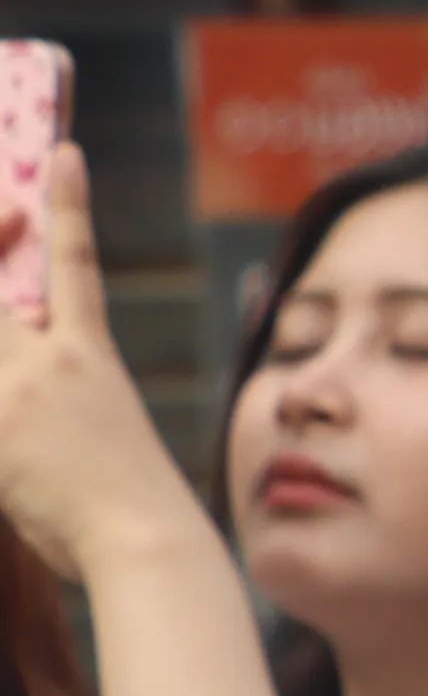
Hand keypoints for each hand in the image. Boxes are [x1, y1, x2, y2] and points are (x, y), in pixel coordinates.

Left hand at [0, 142, 207, 582]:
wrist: (146, 540)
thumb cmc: (134, 508)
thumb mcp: (105, 435)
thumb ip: (48, 403)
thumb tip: (15, 409)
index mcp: (88, 357)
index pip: (75, 263)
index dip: (66, 205)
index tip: (63, 154)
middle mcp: (48, 359)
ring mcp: (16, 389)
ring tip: (19, 408)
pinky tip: (7, 446)